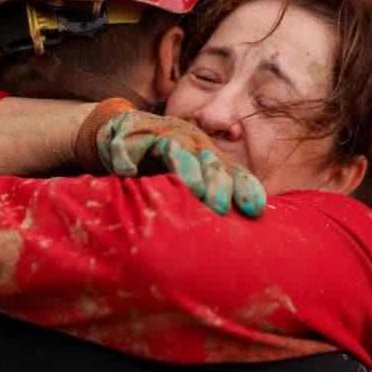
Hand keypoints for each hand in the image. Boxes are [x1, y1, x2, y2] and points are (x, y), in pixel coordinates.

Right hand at [97, 111, 266, 217]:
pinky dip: (127, 155)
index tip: (254, 210)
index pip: (231, 171)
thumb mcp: (182, 183)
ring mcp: (160, 133)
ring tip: (193, 190)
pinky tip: (126, 171)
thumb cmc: (156, 166)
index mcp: (206, 155)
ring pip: (176, 147)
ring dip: (186, 167)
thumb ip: (202, 202)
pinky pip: (128, 143)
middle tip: (220, 207)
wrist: (117, 133)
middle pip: (208, 159)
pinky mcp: (130, 131)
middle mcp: (188, 141)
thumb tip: (226, 240)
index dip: (244, 188)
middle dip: (218, 182)